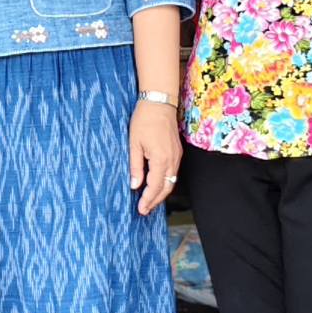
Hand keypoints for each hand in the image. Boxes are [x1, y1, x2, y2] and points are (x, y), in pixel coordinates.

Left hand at [128, 99, 180, 215]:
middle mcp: (172, 160)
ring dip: (161, 193)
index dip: (148, 200)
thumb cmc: (144, 120)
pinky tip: (156, 185)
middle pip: (166, 188)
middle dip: (155, 200)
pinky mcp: (177, 152)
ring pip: (171, 181)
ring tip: (149, 201)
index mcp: (160, 159)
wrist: (159, 102)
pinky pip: (173, 173)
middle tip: (145, 210)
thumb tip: (135, 185)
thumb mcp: (134, 144)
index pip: (155, 186)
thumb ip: (135, 166)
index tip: (141, 209)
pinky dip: (165, 182)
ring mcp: (177, 156)